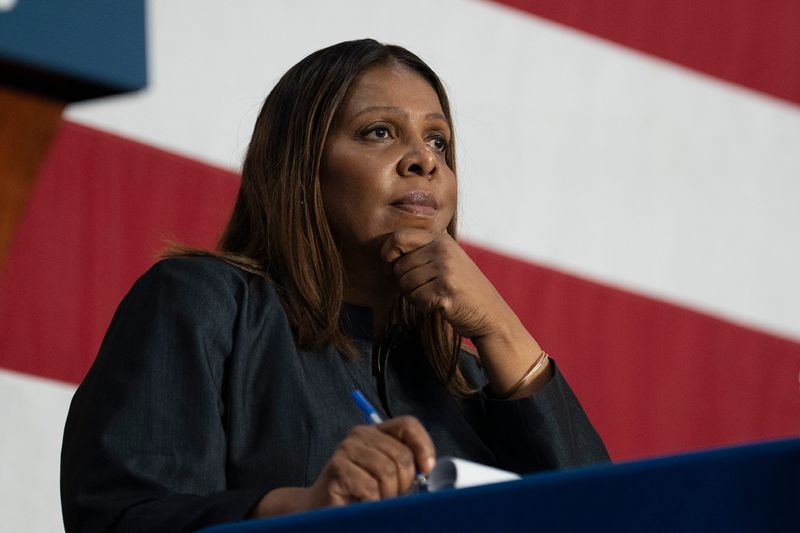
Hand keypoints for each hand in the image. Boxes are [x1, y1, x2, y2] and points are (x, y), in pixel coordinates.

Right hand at [251, 416, 434, 516]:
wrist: (321, 506)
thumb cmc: (359, 492)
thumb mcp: (387, 475)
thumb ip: (405, 466)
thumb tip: (429, 470)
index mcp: (376, 432)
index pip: (408, 425)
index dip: (423, 446)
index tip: (426, 469)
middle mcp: (361, 435)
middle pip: (402, 454)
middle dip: (404, 482)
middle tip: (394, 495)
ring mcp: (347, 449)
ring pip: (387, 472)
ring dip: (388, 495)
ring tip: (377, 499)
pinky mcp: (337, 468)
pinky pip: (370, 488)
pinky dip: (373, 502)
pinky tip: (364, 502)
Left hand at [381, 228, 508, 338]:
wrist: (490, 313)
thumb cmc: (461, 289)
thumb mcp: (446, 260)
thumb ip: (421, 251)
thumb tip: (384, 254)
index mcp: (441, 239)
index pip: (399, 237)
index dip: (387, 253)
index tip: (389, 267)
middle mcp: (443, 249)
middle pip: (399, 266)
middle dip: (404, 282)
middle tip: (424, 289)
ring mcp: (446, 268)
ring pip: (405, 284)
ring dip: (414, 296)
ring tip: (434, 296)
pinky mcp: (446, 289)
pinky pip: (416, 299)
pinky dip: (423, 306)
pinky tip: (439, 305)